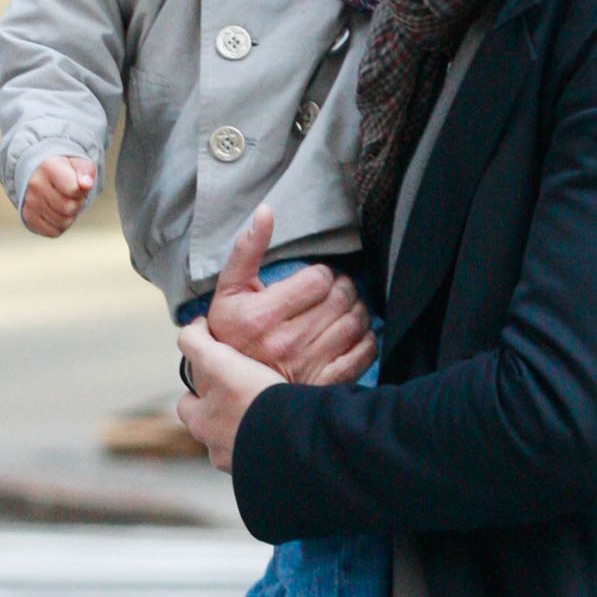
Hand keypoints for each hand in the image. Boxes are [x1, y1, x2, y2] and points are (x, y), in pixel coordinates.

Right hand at [22, 152, 98, 236]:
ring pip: (63, 222)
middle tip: (71, 195)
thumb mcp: (78, 162)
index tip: (76, 183)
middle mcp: (35, 184)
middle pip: (69, 208)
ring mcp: (30, 202)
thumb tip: (87, 184)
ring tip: (64, 201)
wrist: (39, 172)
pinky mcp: (28, 217)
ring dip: (69, 215)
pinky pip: (54, 232)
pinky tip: (57, 212)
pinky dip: (60, 226)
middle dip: (76, 203)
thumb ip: (86, 171)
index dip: (81, 190)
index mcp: (48, 167)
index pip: (74, 190)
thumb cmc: (64, 168)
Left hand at [176, 313, 283, 471]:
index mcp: (201, 424)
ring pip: (240, 444)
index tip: (214, 376)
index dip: (197, 389)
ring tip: (270, 414)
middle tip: (244, 396)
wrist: (295, 441)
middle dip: (224, 414)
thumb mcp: (219, 362)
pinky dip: (271, 444)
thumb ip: (197, 343)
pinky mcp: (268, 472)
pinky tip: (286, 432)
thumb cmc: (253, 401)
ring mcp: (243, 465)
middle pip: (213, 428)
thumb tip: (193, 326)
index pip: (187, 404)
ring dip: (249, 431)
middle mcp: (217, 450)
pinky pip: (265, 457)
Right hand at [207, 204, 374, 385]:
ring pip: (353, 325)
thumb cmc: (230, 331)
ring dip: (358, 310)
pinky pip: (360, 357)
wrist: (230, 384)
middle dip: (343, 288)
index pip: (317, 280)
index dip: (322, 274)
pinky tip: (357, 333)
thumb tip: (266, 212)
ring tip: (348, 306)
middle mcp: (285, 342)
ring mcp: (306, 365)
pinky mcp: (322, 383)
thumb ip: (247, 250)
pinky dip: (367, 341)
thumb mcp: (229, 289)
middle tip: (338, 289)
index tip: (316, 280)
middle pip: (340, 300)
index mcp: (261, 316)